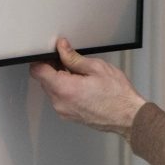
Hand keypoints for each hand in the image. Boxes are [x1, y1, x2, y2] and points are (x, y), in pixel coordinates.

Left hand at [29, 38, 145, 139]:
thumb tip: (62, 48)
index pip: (38, 71)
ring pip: (52, 89)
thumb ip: (73, 57)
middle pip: (44, 80)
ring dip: (60, 79)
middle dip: (52, 67)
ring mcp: (63, 111)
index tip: (50, 52)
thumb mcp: (96, 67)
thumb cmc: (116, 94)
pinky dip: (65, 89)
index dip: (41, 59)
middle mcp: (60, 102)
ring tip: (79, 73)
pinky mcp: (68, 115)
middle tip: (68, 59)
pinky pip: (59, 99)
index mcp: (64, 89)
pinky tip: (81, 84)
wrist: (126, 116)